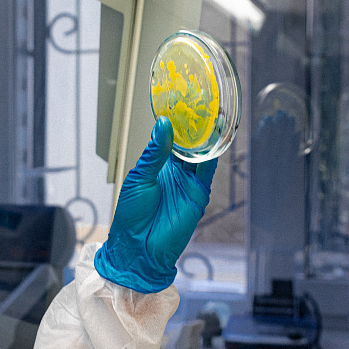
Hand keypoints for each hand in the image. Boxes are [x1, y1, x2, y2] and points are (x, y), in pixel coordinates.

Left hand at [95, 117, 216, 292]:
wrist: (139, 248)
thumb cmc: (131, 216)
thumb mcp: (139, 178)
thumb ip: (154, 153)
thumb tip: (164, 124)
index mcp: (156, 166)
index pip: (168, 138)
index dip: (175, 121)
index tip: (179, 100)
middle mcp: (173, 171)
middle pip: (188, 142)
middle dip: (195, 123)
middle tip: (201, 100)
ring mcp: (187, 181)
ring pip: (201, 152)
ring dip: (207, 134)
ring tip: (213, 111)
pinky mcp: (198, 193)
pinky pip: (208, 169)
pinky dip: (213, 153)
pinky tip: (217, 135)